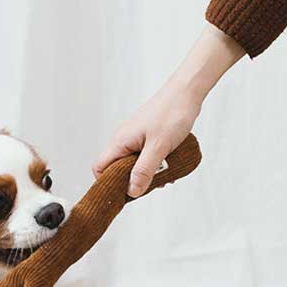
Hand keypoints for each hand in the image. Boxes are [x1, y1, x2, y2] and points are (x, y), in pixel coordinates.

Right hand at [93, 82, 200, 197]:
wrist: (186, 92)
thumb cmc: (171, 114)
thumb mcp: (158, 148)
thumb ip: (144, 171)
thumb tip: (132, 192)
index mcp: (120, 142)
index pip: (100, 168)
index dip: (107, 183)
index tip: (123, 194)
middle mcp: (122, 139)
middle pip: (115, 168)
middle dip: (130, 181)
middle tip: (149, 186)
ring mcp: (134, 137)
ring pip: (131, 163)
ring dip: (145, 173)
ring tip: (163, 176)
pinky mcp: (145, 136)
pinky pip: (142, 155)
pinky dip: (152, 164)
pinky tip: (167, 166)